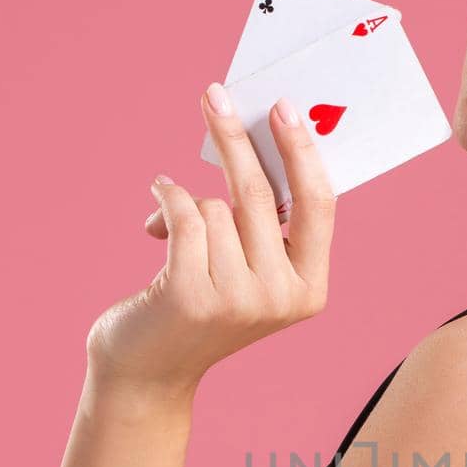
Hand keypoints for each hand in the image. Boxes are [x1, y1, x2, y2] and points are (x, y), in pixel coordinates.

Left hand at [86, 84, 336, 393]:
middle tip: (214, 95)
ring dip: (186, 201)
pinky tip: (154, 210)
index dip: (302, 153)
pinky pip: (183, 214)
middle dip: (235, 138)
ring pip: (214, 206)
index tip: (283, 108)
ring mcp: (238, 301)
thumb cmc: (199, 307)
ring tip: (169, 225)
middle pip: (260, 195)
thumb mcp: (246, 271)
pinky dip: (165, 200)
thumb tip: (247, 140)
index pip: (318, 206)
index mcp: (309, 290)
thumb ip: (260, 225)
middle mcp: (280, 299)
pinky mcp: (193, 296)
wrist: (148, 371)